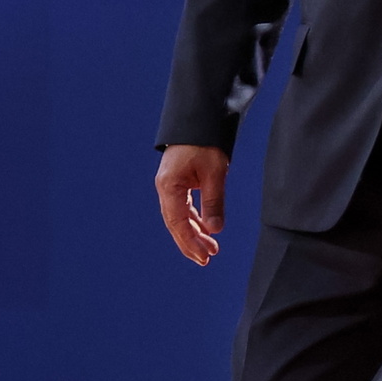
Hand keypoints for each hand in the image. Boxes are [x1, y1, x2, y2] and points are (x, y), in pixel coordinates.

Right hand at [156, 145, 229, 265]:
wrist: (199, 121)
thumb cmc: (206, 144)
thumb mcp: (215, 173)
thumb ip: (214, 201)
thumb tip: (215, 229)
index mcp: (169, 186)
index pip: (177, 221)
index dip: (189, 241)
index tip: (204, 255)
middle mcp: (166, 188)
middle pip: (176, 223)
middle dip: (190, 243)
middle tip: (207, 259)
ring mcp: (170, 186)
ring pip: (180, 217)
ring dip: (194, 233)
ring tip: (211, 249)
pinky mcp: (178, 183)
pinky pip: (184, 208)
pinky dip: (195, 220)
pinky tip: (206, 231)